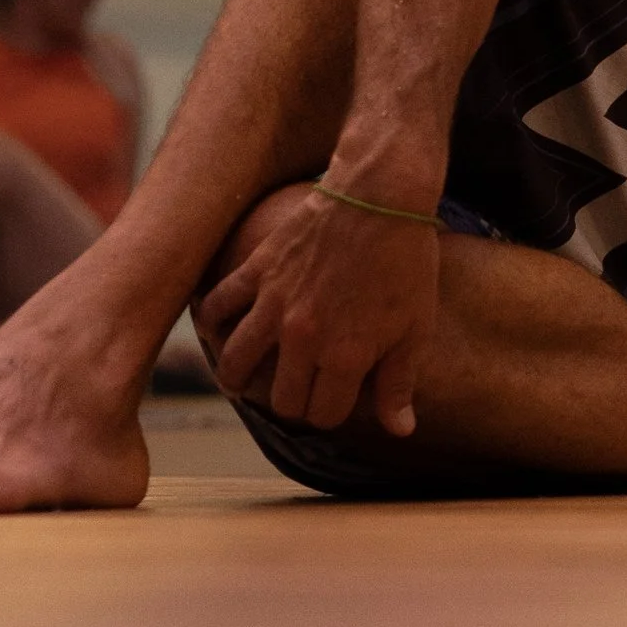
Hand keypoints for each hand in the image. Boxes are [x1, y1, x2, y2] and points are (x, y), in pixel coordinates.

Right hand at [198, 185, 439, 435]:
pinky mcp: (258, 270)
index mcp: (344, 358)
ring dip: (237, 379)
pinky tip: (215, 331)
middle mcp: (303, 339)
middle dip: (293, 402)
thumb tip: (400, 430)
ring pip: (236, 363)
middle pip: (282, 398)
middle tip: (299, 392)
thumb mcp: (416, 329)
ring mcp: (274, 304)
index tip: (337, 401)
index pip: (323, 414)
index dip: (331, 413)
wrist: (380, 196)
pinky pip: (218, 305)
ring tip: (239, 383)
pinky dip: (211, 322)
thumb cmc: (406, 263)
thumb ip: (399, 383)